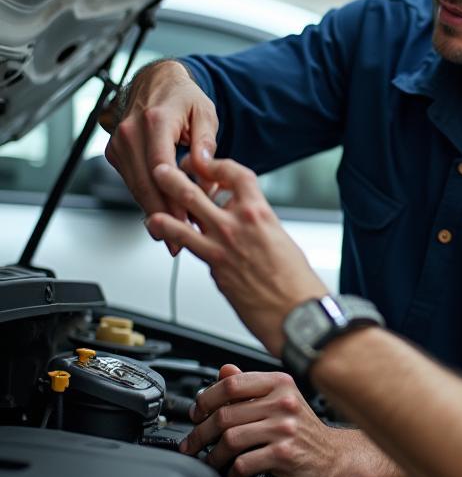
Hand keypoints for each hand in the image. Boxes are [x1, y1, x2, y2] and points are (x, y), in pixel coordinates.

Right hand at [104, 60, 218, 253]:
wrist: (157, 82)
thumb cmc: (183, 97)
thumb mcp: (205, 113)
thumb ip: (207, 142)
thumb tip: (205, 167)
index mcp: (155, 121)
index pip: (160, 167)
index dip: (172, 198)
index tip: (185, 220)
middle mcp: (131, 132)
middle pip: (144, 183)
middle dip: (162, 215)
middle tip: (178, 241)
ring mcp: (120, 143)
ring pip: (135, 187)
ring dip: (154, 212)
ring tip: (173, 235)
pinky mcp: (116, 152)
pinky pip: (132, 182)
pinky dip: (147, 200)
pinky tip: (162, 215)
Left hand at [146, 155, 326, 353]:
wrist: (296, 313)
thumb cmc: (297, 281)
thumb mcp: (281, 239)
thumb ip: (258, 226)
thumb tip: (245, 223)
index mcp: (261, 214)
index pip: (235, 175)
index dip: (218, 165)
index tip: (209, 163)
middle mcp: (237, 227)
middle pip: (197, 192)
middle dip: (176, 176)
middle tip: (165, 169)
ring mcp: (221, 248)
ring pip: (181, 219)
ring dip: (162, 204)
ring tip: (151, 196)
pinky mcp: (214, 270)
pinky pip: (186, 245)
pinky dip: (170, 233)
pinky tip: (159, 228)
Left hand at [180, 365, 344, 476]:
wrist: (335, 457)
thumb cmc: (306, 430)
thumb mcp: (282, 399)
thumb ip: (252, 385)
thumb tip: (224, 370)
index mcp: (280, 384)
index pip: (231, 384)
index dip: (205, 399)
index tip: (196, 413)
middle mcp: (283, 403)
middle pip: (225, 414)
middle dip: (200, 433)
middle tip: (192, 444)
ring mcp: (285, 429)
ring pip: (230, 439)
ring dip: (213, 455)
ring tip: (212, 460)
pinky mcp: (284, 455)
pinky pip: (244, 463)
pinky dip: (233, 471)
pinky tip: (235, 472)